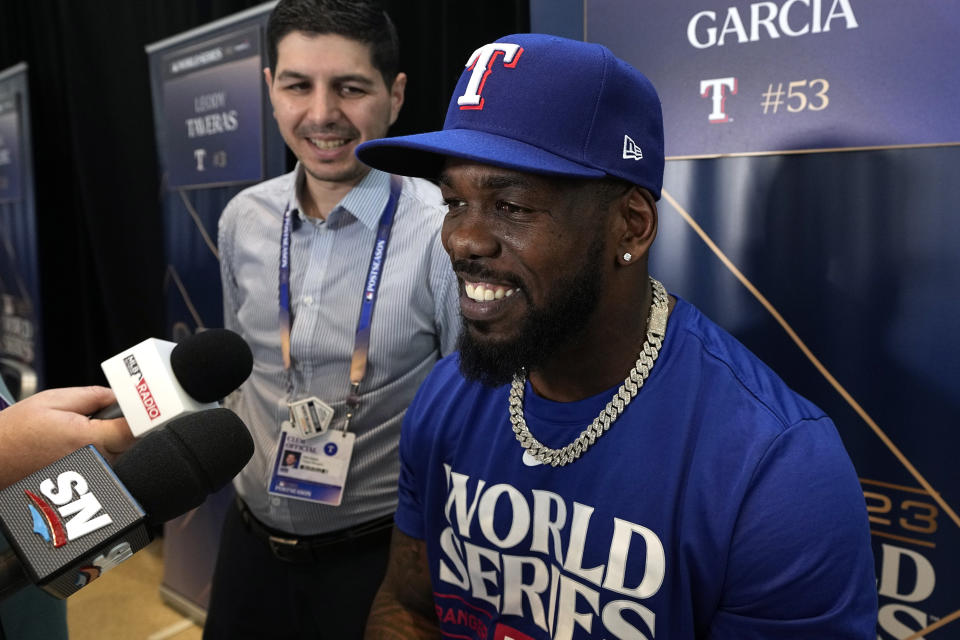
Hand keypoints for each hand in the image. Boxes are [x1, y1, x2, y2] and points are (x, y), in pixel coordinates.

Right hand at [0, 386, 133, 488]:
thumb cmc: (14, 433)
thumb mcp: (52, 400)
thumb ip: (92, 396)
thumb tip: (118, 395)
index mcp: (88, 439)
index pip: (135, 430)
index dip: (143, 417)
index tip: (143, 409)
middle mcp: (94, 464)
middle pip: (132, 444)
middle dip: (123, 428)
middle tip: (100, 420)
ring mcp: (90, 481)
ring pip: (121, 458)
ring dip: (112, 445)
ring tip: (80, 438)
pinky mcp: (85, 490)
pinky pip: (107, 471)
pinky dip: (102, 459)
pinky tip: (78, 452)